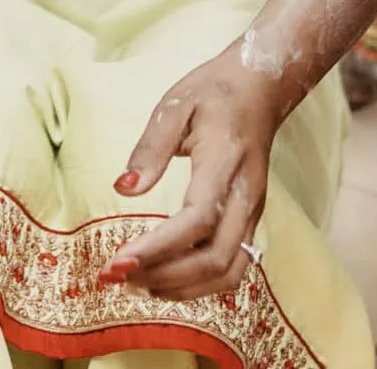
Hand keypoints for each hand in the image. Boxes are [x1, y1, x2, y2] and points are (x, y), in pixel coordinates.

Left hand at [99, 53, 288, 301]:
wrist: (260, 88)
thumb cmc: (214, 93)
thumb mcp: (174, 106)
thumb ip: (150, 148)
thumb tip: (124, 188)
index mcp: (224, 164)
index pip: (197, 220)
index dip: (159, 247)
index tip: (119, 261)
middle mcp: (246, 197)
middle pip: (215, 259)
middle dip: (164, 276)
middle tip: (116, 276)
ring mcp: (252, 212)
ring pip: (228, 272)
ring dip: (182, 288)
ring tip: (136, 282)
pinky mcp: (249, 221)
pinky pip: (232, 267)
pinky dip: (199, 284)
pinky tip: (164, 277)